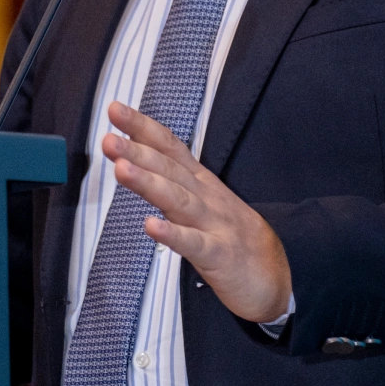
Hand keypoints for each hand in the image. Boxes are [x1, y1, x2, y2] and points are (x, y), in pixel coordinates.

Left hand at [102, 102, 292, 323]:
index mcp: (200, 181)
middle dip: (137, 150)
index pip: (169, 147)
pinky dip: (173, 234)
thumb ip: (173, 180)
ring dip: (149, 183)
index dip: (143, 127)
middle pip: (169, 168)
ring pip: (178, 200)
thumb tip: (135, 160)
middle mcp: (205, 196)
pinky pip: (194, 244)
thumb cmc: (232, 236)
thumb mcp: (203, 200)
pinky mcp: (220, 256)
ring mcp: (214, 224)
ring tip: (121, 169)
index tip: (115, 110)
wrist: (276, 275)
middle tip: (108, 138)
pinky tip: (151, 226)